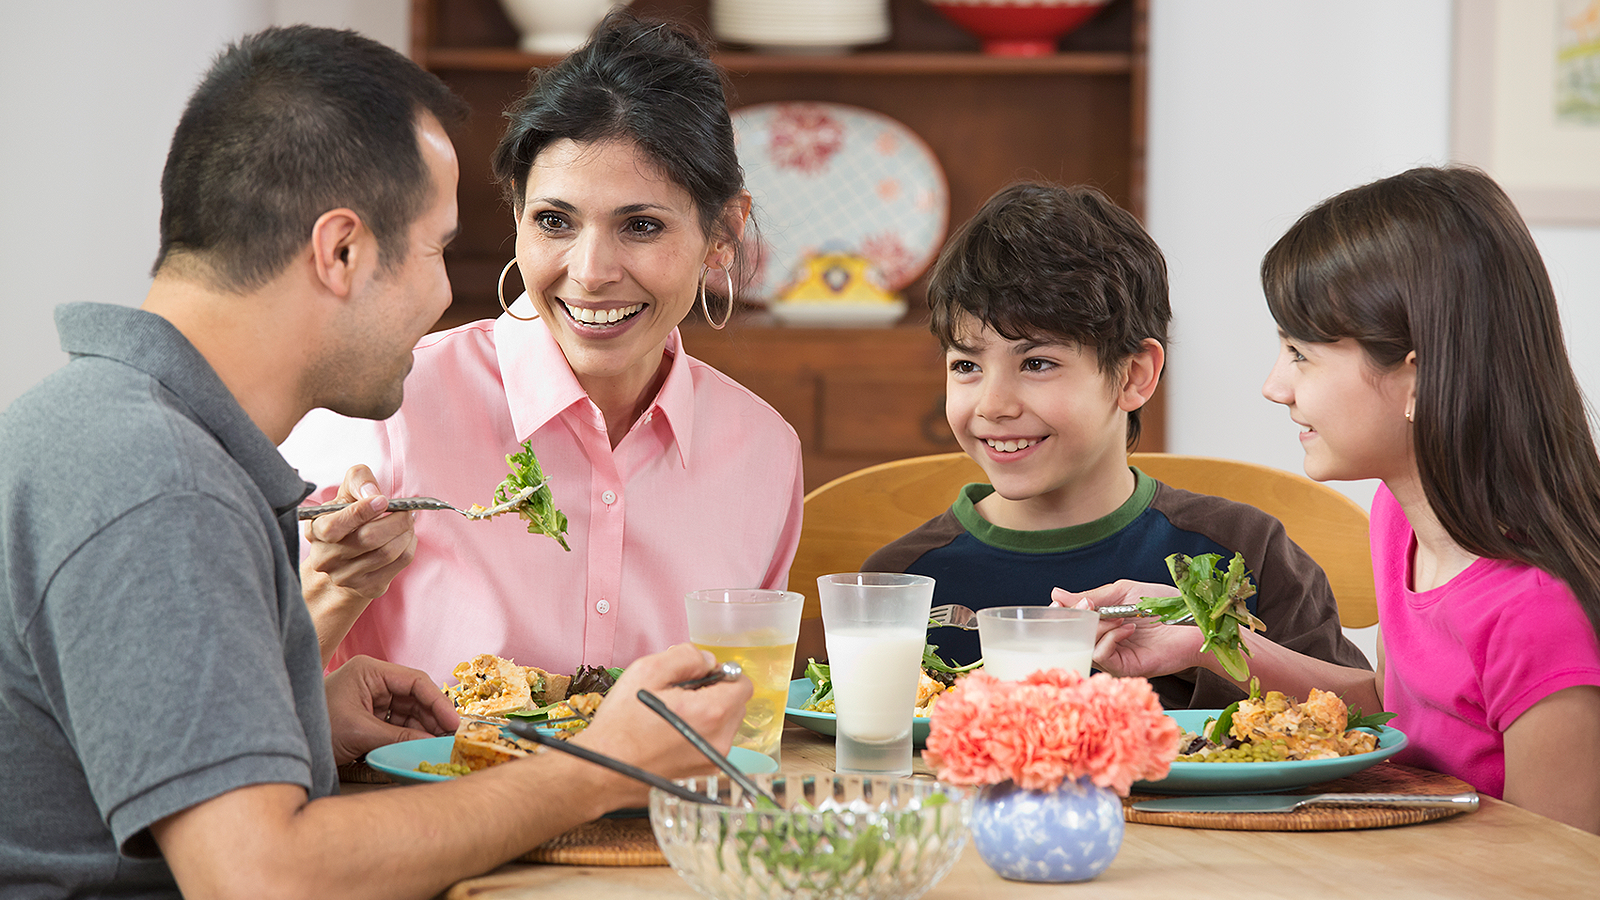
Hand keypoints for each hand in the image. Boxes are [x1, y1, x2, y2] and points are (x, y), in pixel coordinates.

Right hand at [302, 465, 415, 661]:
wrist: (323, 584)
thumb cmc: (335, 531)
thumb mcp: (336, 500)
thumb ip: (354, 484)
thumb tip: (375, 491)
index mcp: (316, 533)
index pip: (336, 521)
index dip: (361, 508)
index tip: (381, 498)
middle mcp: (326, 557)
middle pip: (370, 537)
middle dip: (395, 519)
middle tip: (406, 508)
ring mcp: (345, 577)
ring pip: (387, 551)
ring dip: (404, 532)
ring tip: (407, 519)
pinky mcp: (365, 588)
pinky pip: (396, 566)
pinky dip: (407, 548)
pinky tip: (405, 537)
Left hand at [325, 655, 459, 764]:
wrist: (284, 745)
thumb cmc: (316, 728)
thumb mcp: (360, 733)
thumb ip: (398, 737)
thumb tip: (431, 744)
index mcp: (369, 671)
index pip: (414, 681)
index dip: (437, 701)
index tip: (453, 723)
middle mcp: (373, 681)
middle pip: (414, 697)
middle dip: (432, 718)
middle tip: (450, 739)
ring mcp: (370, 699)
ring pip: (407, 712)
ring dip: (422, 729)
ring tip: (438, 746)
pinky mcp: (367, 717)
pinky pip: (395, 724)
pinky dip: (407, 736)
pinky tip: (419, 747)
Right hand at [571, 644, 751, 808]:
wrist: (601, 772)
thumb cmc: (620, 725)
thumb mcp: (647, 671)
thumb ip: (686, 657)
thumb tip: (708, 660)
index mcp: (712, 713)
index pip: (742, 683)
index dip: (720, 673)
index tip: (696, 676)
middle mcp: (719, 741)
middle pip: (736, 704)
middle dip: (714, 693)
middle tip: (678, 695)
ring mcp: (712, 762)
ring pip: (726, 725)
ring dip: (707, 714)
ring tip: (671, 715)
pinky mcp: (702, 775)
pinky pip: (712, 744)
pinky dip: (699, 734)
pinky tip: (670, 734)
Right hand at [1051, 582, 1202, 678]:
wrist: (1193, 623)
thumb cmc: (1165, 605)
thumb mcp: (1124, 592)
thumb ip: (1093, 595)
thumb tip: (1056, 593)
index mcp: (1102, 621)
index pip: (1070, 621)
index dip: (1062, 612)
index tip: (1060, 602)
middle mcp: (1104, 639)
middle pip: (1073, 635)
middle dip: (1078, 618)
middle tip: (1088, 605)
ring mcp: (1114, 655)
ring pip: (1084, 646)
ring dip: (1096, 628)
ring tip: (1118, 618)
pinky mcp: (1124, 667)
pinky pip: (1101, 657)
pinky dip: (1108, 640)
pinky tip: (1127, 629)